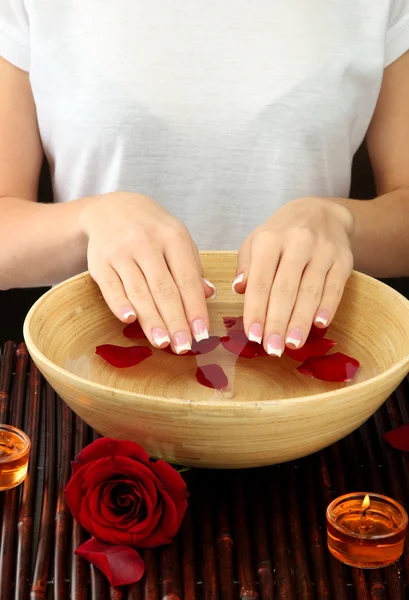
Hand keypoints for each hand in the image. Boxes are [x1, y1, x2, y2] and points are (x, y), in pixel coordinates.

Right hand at [80, 192, 214, 351]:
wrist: (111, 209)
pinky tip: (129, 320)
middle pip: (164, 288)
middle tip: (183, 346)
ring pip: (139, 291)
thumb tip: (208, 294)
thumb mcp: (177, 239)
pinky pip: (110, 286)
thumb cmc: (152, 230)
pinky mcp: (99, 261)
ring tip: (162, 343)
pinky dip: (119, 304)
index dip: (195, 308)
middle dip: (175, 320)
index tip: (202, 333)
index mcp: (172, 237)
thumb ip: (192, 267)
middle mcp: (147, 243)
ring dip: (151, 320)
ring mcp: (121, 252)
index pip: (187, 278)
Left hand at [233, 197, 353, 354]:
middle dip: (277, 322)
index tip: (252, 335)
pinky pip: (335, 287)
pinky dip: (328, 307)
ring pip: (311, 290)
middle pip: (285, 289)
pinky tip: (319, 325)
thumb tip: (239, 289)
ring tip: (292, 344)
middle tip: (272, 349)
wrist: (320, 212)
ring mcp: (323, 251)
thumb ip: (246, 266)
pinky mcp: (343, 259)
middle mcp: (297, 242)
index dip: (256, 309)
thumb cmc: (281, 234)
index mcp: (270, 239)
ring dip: (301, 320)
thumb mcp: (256, 242)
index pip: (261, 280)